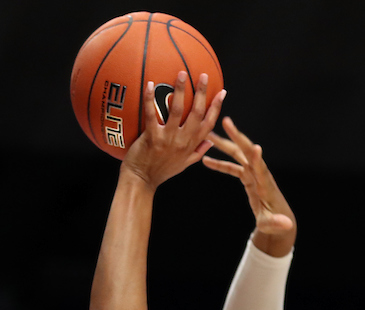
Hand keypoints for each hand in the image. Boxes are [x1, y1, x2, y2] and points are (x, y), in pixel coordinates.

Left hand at [122, 72, 225, 188]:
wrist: (142, 182)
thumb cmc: (161, 172)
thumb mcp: (184, 164)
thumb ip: (198, 152)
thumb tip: (211, 142)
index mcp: (192, 145)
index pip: (209, 124)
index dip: (216, 107)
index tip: (222, 92)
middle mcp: (183, 141)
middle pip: (197, 113)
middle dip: (202, 93)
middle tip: (204, 76)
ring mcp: (168, 139)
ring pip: (177, 111)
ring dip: (180, 90)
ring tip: (182, 73)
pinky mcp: (152, 138)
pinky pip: (151, 114)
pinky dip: (149, 99)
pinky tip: (149, 84)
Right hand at [202, 117, 296, 240]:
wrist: (278, 219)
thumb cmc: (276, 223)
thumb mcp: (275, 225)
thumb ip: (278, 224)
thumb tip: (287, 225)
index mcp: (265, 185)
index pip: (262, 170)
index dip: (258, 159)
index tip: (255, 147)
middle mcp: (260, 175)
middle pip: (247, 152)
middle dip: (237, 137)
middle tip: (225, 121)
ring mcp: (254, 174)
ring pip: (238, 155)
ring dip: (224, 144)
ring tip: (208, 134)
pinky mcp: (248, 178)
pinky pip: (233, 168)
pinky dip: (220, 164)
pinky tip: (205, 160)